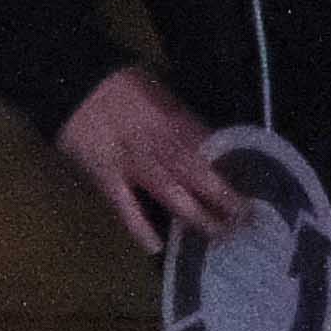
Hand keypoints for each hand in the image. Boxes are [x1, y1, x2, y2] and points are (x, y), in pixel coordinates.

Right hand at [55, 64, 243, 253]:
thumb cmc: (120, 83)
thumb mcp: (163, 92)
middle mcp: (163, 146)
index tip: (256, 195)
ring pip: (173, 195)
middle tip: (248, 225)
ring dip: (197, 217)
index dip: (234, 175)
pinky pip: (124, 205)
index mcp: (178, 122)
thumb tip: (209, 146)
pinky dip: (138, 227)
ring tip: (219, 237)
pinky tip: (154, 246)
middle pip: (202, 178)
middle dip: (226, 201)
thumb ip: (185, 121)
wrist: (74, 84)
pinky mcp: (106, 177)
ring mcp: (134, 165)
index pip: (215, 155)